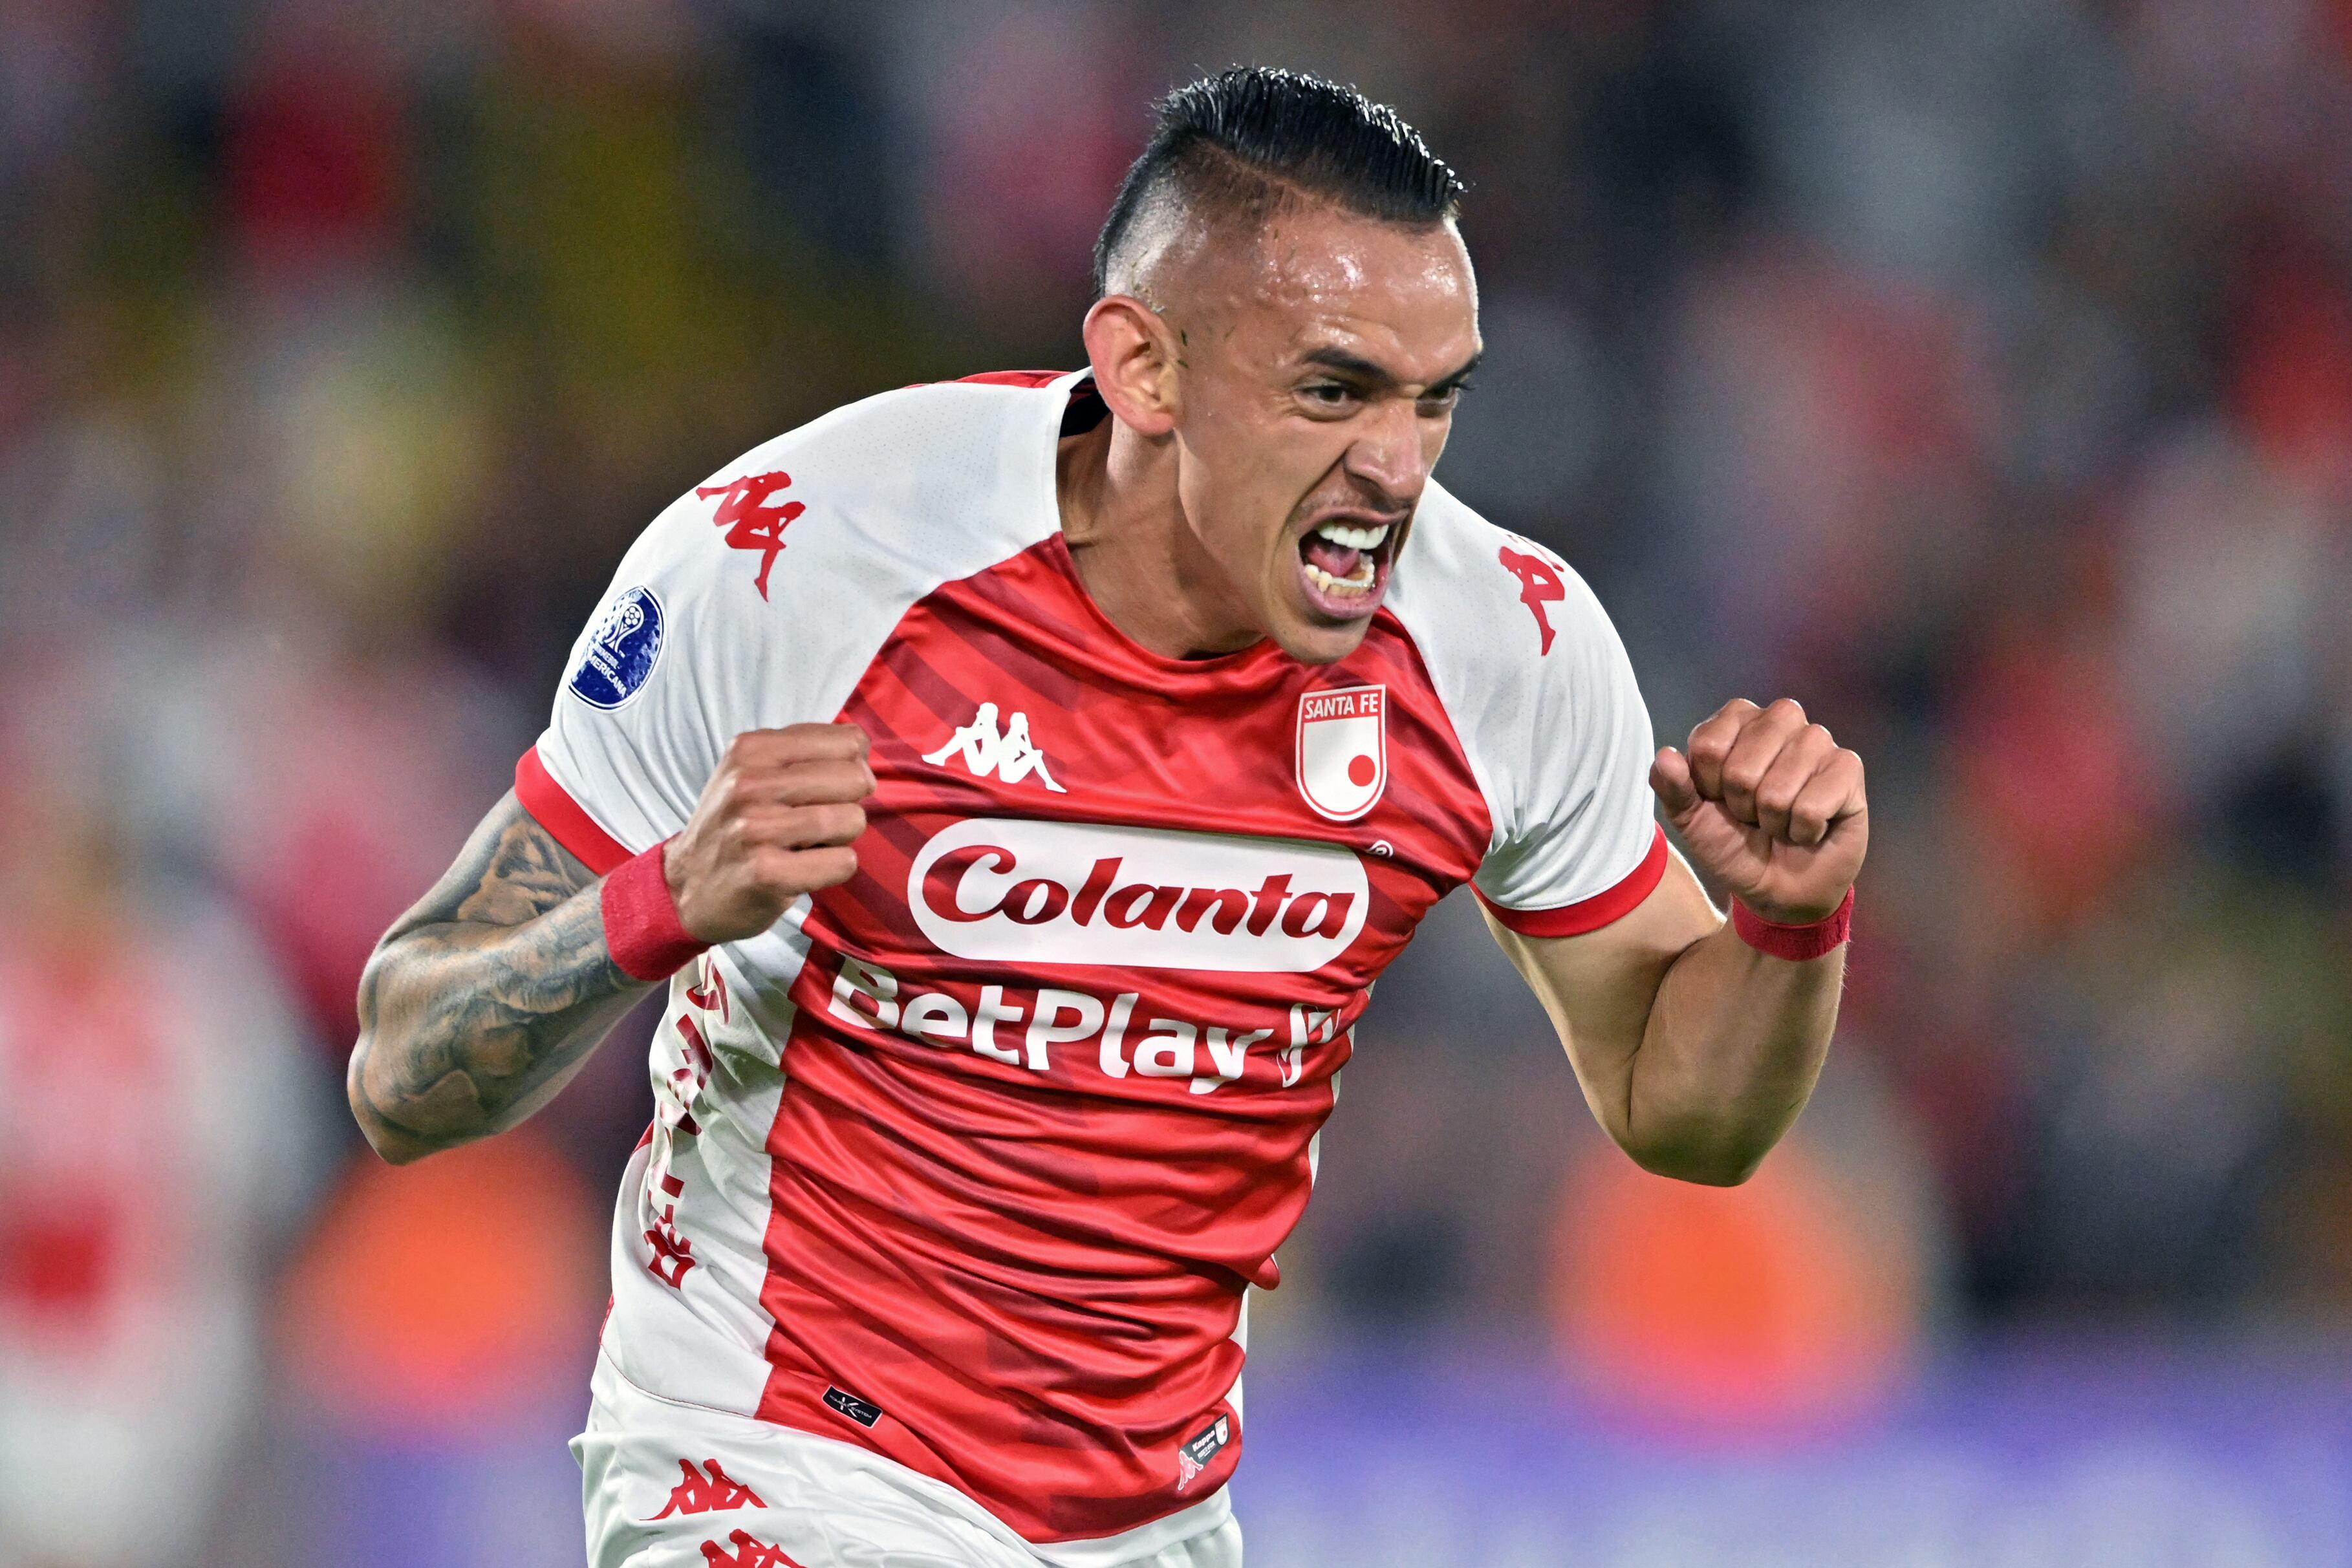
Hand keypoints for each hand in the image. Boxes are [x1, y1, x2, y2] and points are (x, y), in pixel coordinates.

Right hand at [664, 724, 875, 942]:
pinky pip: (843, 862)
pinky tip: (805, 870)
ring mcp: (755, 829)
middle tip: (818, 821)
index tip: (826, 788)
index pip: (848, 740)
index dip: (851, 767)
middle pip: (855, 778)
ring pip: (852, 820)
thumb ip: (804, 752)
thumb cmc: (735, 825)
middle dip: (849, 803)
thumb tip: (862, 745)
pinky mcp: (765, 873)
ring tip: (808, 845)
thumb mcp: (752, 772)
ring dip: (842, 839)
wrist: (687, 887)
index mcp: (751, 749)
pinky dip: (835, 868)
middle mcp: (749, 783)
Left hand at [1650, 698, 1865, 924]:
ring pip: (1778, 789)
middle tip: (1753, 814)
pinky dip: (1803, 830)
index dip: (1709, 786)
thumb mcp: (1692, 820)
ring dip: (1774, 821)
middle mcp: (1779, 720)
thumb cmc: (1735, 843)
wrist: (1777, 886)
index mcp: (1736, 721)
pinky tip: (1809, 828)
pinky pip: (1812, 805)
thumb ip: (1674, 788)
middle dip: (1742, 806)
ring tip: (1780, 821)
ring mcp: (1817, 740)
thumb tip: (1665, 756)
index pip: (1708, 745)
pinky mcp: (1848, 768)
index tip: (1720, 799)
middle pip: (1742, 767)